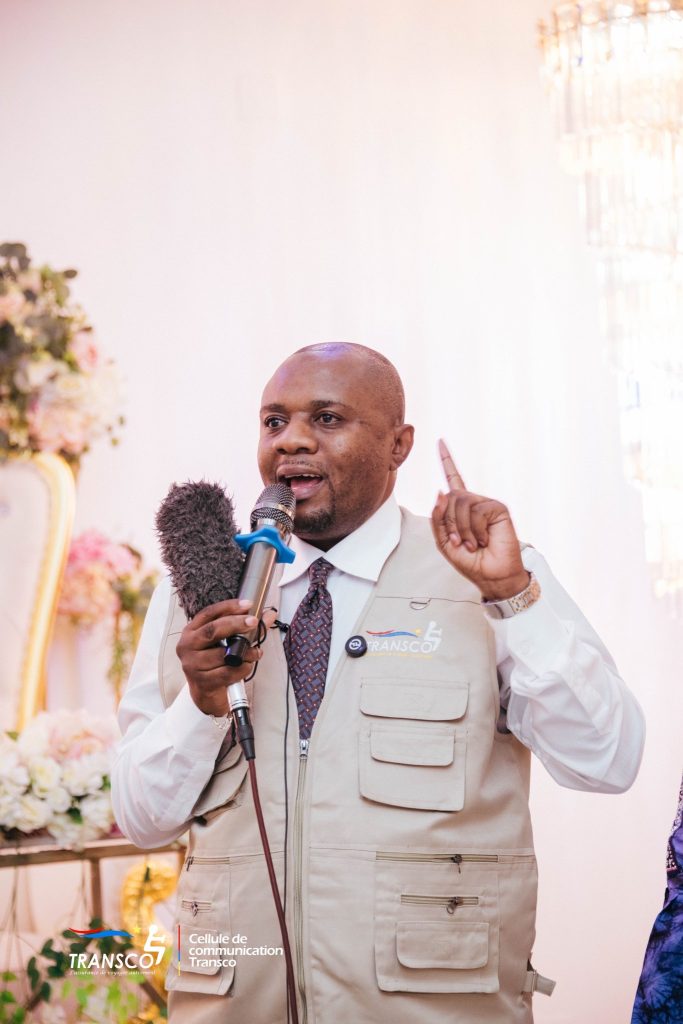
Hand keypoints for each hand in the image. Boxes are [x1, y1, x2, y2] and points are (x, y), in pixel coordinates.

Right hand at [176, 599, 277, 716]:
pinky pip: (227, 672)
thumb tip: (269, 615)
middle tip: (254, 622)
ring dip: (244, 652)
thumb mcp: (227, 642)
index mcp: (192, 631)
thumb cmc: (216, 662)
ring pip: (222, 654)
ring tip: (255, 652)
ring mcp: (192, 664)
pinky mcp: (202, 682)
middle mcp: (187, 646)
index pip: (209, 613)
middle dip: (235, 624)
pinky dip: (242, 669)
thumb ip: (247, 628)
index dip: (228, 607)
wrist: (206, 692)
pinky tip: (247, 666)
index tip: (247, 605)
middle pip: (212, 631)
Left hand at [430, 439, 528, 600]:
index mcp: (460, 508)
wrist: (492, 576)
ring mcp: (486, 503)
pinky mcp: (498, 508)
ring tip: (472, 543)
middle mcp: (473, 502)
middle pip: (450, 497)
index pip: (453, 480)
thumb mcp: (444, 542)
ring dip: (461, 529)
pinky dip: (475, 529)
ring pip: (461, 503)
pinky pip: (476, 510)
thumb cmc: (471, 561)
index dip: (446, 461)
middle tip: (459, 542)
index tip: (440, 441)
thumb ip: (438, 519)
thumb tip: (440, 491)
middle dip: (449, 523)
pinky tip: (484, 539)